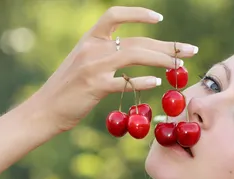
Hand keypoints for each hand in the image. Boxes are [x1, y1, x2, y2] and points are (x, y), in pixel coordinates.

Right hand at [25, 6, 198, 132]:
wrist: (44, 110)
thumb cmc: (67, 91)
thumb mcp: (83, 64)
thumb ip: (106, 56)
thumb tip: (135, 55)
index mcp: (89, 39)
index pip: (115, 15)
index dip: (138, 14)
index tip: (159, 19)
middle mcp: (92, 48)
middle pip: (136, 40)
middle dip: (167, 44)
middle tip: (189, 50)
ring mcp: (93, 67)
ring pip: (135, 55)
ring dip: (161, 59)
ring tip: (179, 65)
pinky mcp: (94, 87)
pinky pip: (124, 82)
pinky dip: (142, 82)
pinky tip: (156, 84)